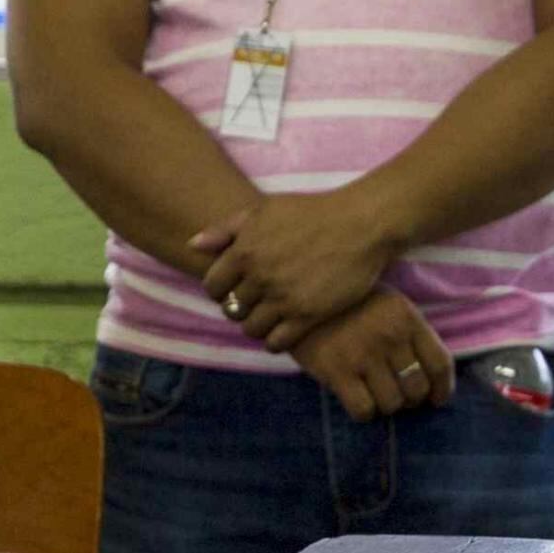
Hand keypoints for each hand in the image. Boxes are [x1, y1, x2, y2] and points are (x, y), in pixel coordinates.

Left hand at [192, 190, 403, 344]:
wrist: (361, 224)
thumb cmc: (312, 212)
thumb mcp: (264, 211)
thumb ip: (226, 229)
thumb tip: (192, 245)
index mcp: (245, 251)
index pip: (212, 286)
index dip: (220, 290)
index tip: (234, 288)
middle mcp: (260, 277)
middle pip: (231, 310)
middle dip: (239, 308)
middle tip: (255, 303)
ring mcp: (283, 298)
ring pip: (251, 329)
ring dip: (256, 326)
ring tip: (269, 317)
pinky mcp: (307, 316)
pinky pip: (277, 342)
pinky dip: (275, 340)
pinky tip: (285, 330)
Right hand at [290, 289, 454, 421]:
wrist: (299, 297)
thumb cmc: (348, 304)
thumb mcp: (387, 304)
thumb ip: (409, 334)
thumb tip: (430, 379)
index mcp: (407, 316)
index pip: (440, 363)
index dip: (443, 389)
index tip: (437, 399)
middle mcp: (389, 336)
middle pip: (417, 389)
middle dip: (411, 399)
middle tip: (398, 396)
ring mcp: (363, 354)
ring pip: (391, 403)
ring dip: (385, 405)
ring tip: (374, 394)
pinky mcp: (336, 371)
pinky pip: (363, 410)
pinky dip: (364, 412)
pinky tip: (357, 399)